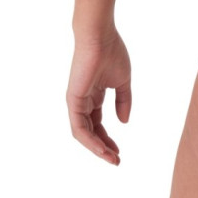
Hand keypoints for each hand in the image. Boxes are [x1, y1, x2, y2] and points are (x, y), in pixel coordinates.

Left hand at [66, 29, 131, 164]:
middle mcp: (83, 100)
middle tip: (116, 160)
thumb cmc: (112, 52)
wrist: (100, 37)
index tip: (119, 151)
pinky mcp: (73, 101)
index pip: (99, 123)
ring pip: (84, 133)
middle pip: (91, 131)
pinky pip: (79, 127)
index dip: (108, 138)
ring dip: (96, 148)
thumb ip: (124, 101)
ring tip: (111, 159)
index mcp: (94, 94)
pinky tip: (101, 148)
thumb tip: (124, 122)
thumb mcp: (123, 81)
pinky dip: (90, 140)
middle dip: (103, 147)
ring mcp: (76, 101)